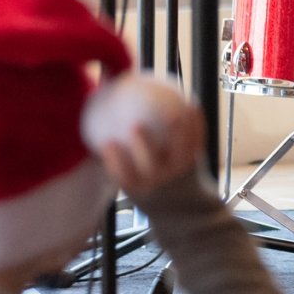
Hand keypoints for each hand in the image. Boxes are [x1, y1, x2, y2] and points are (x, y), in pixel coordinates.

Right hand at [82, 73, 205, 194]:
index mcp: (136, 185)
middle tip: (134, 124)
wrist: (177, 194)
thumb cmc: (138, 170)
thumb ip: (107, 138)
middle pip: (151, 165)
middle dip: (143, 146)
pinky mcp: (196, 162)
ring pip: (181, 153)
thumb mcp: (123, 164)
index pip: (123, 177)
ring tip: (173, 111)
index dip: (114, 162)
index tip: (106, 143)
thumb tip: (95, 99)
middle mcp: (158, 181)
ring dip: (178, 132)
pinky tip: (191, 103)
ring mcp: (179, 172)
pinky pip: (198, 141)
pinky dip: (196, 124)